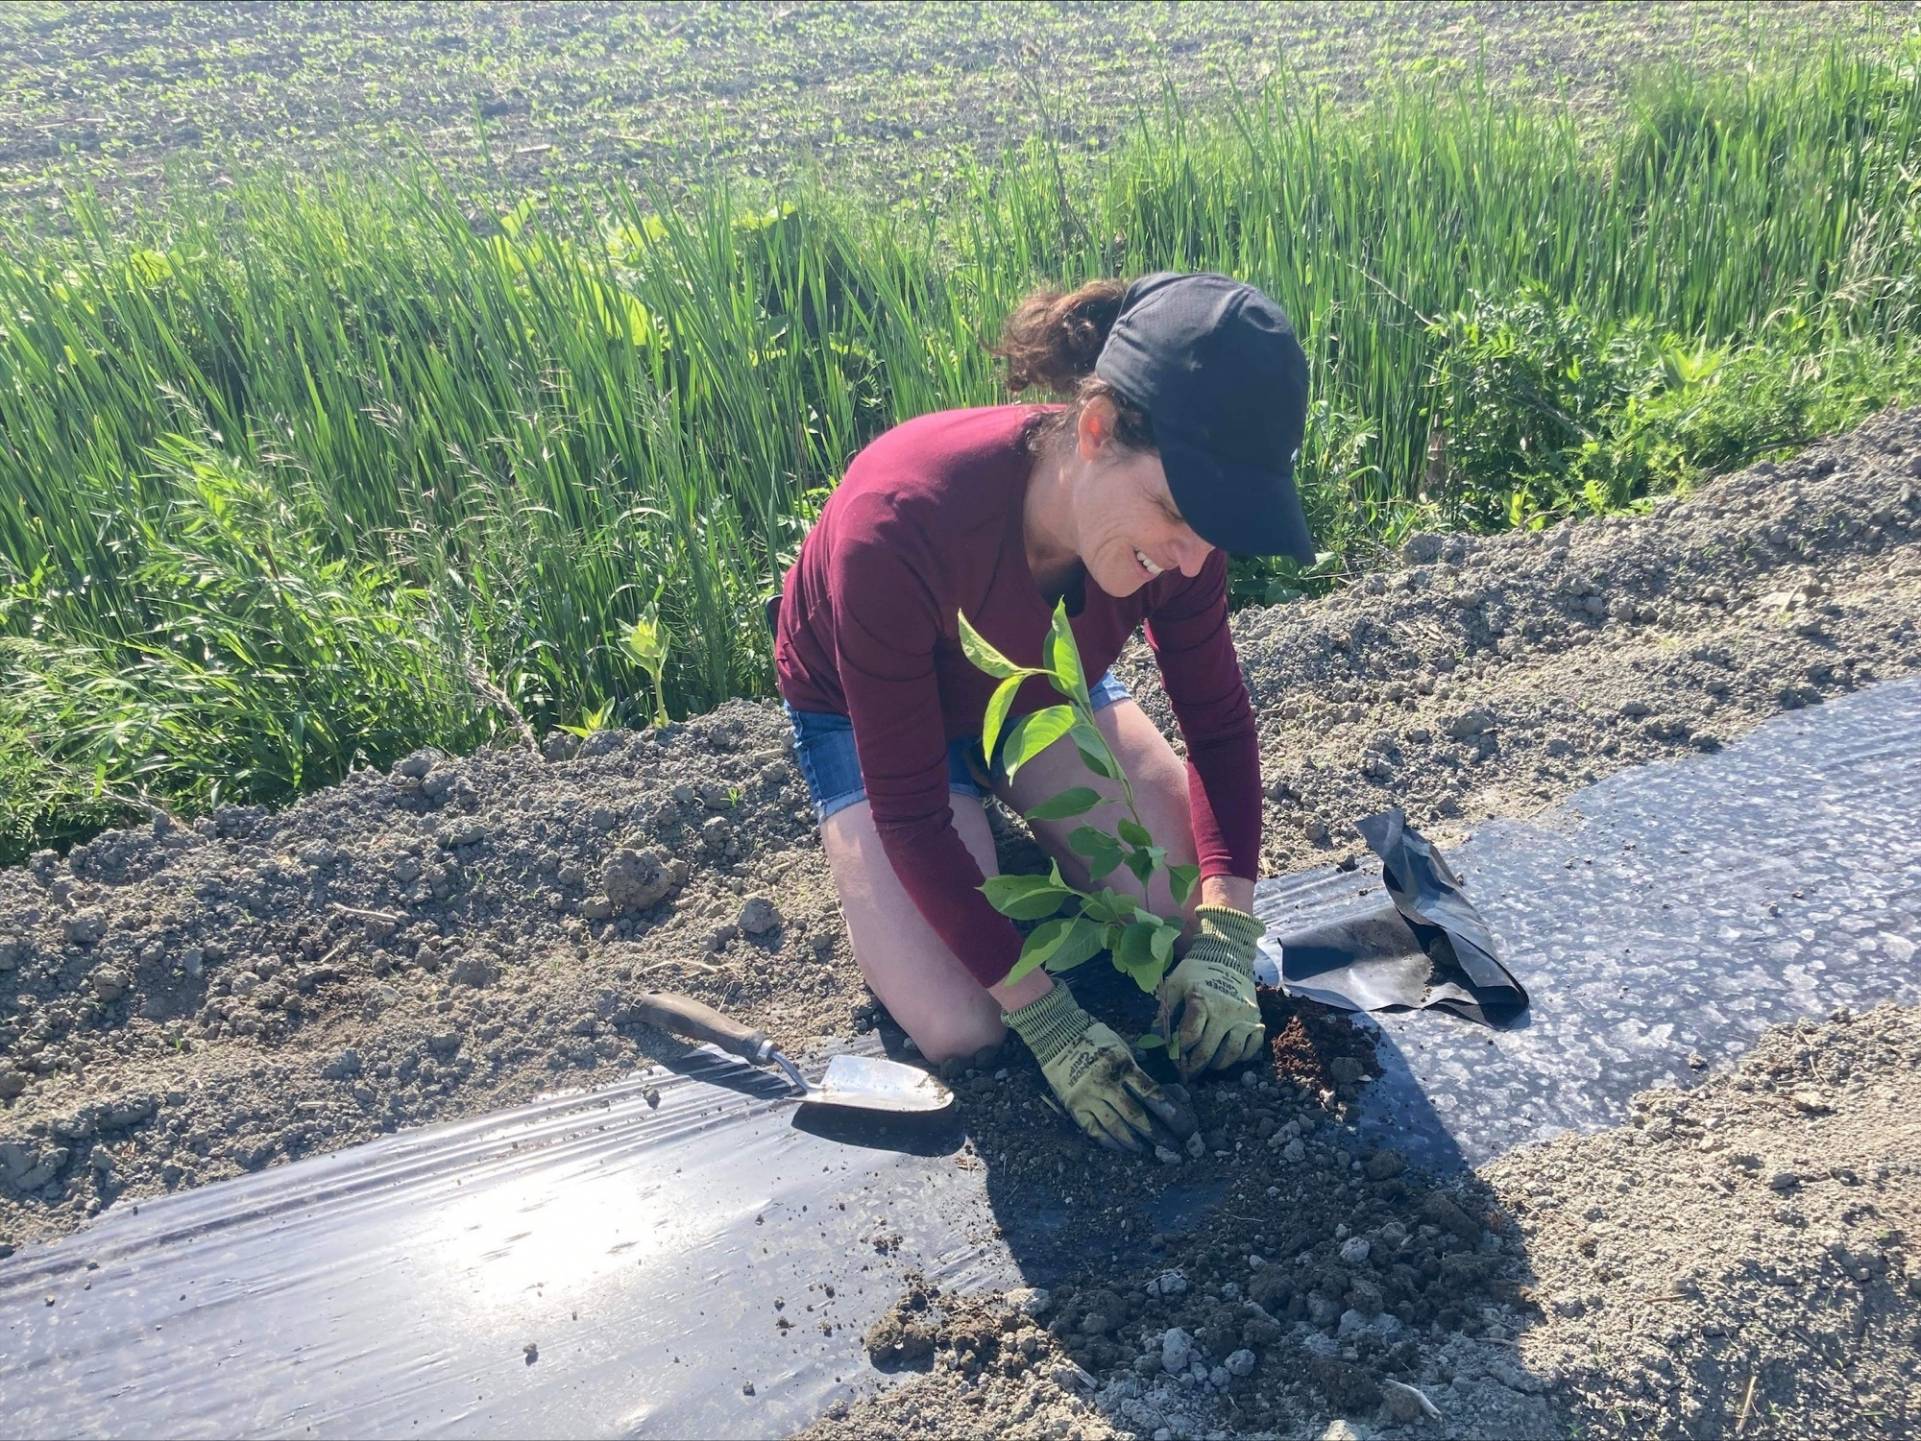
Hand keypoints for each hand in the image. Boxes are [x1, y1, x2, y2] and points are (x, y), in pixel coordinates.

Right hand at [1004, 984, 1193, 1152]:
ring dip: (1137, 1143)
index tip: (1187, 1128)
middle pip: (1137, 1116)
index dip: (1172, 1114)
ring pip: (1117, 1128)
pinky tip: (1126, 1148)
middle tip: (1175, 1149)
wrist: (1057, 1034)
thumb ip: (1147, 1072)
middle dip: (1159, 1135)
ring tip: (1152, 1151)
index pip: (1152, 1094)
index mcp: (1123, 1065)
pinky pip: (1095, 1132)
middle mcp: (1106, 1083)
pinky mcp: (1074, 1107)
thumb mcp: (1126, 1048)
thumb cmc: (1098, 1040)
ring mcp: (1088, 1097)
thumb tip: (1178, 1095)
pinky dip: (1112, 1143)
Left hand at [1160, 906, 1265, 1078]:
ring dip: (1217, 1065)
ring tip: (1208, 1065)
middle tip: (1187, 1074)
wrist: (1227, 954)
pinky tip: (1229, 1056)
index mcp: (1202, 1000)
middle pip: (1208, 1051)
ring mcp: (1244, 1017)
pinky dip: (1241, 1057)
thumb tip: (1155, 1037)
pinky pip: (1252, 1048)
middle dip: (1194, 1066)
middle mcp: (1225, 1011)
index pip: (1189, 1036)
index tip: (1173, 1057)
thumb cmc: (1197, 971)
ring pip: (1232, 1054)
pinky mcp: (1257, 1020)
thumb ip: (1165, 1010)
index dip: (1178, 1051)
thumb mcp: (1175, 984)